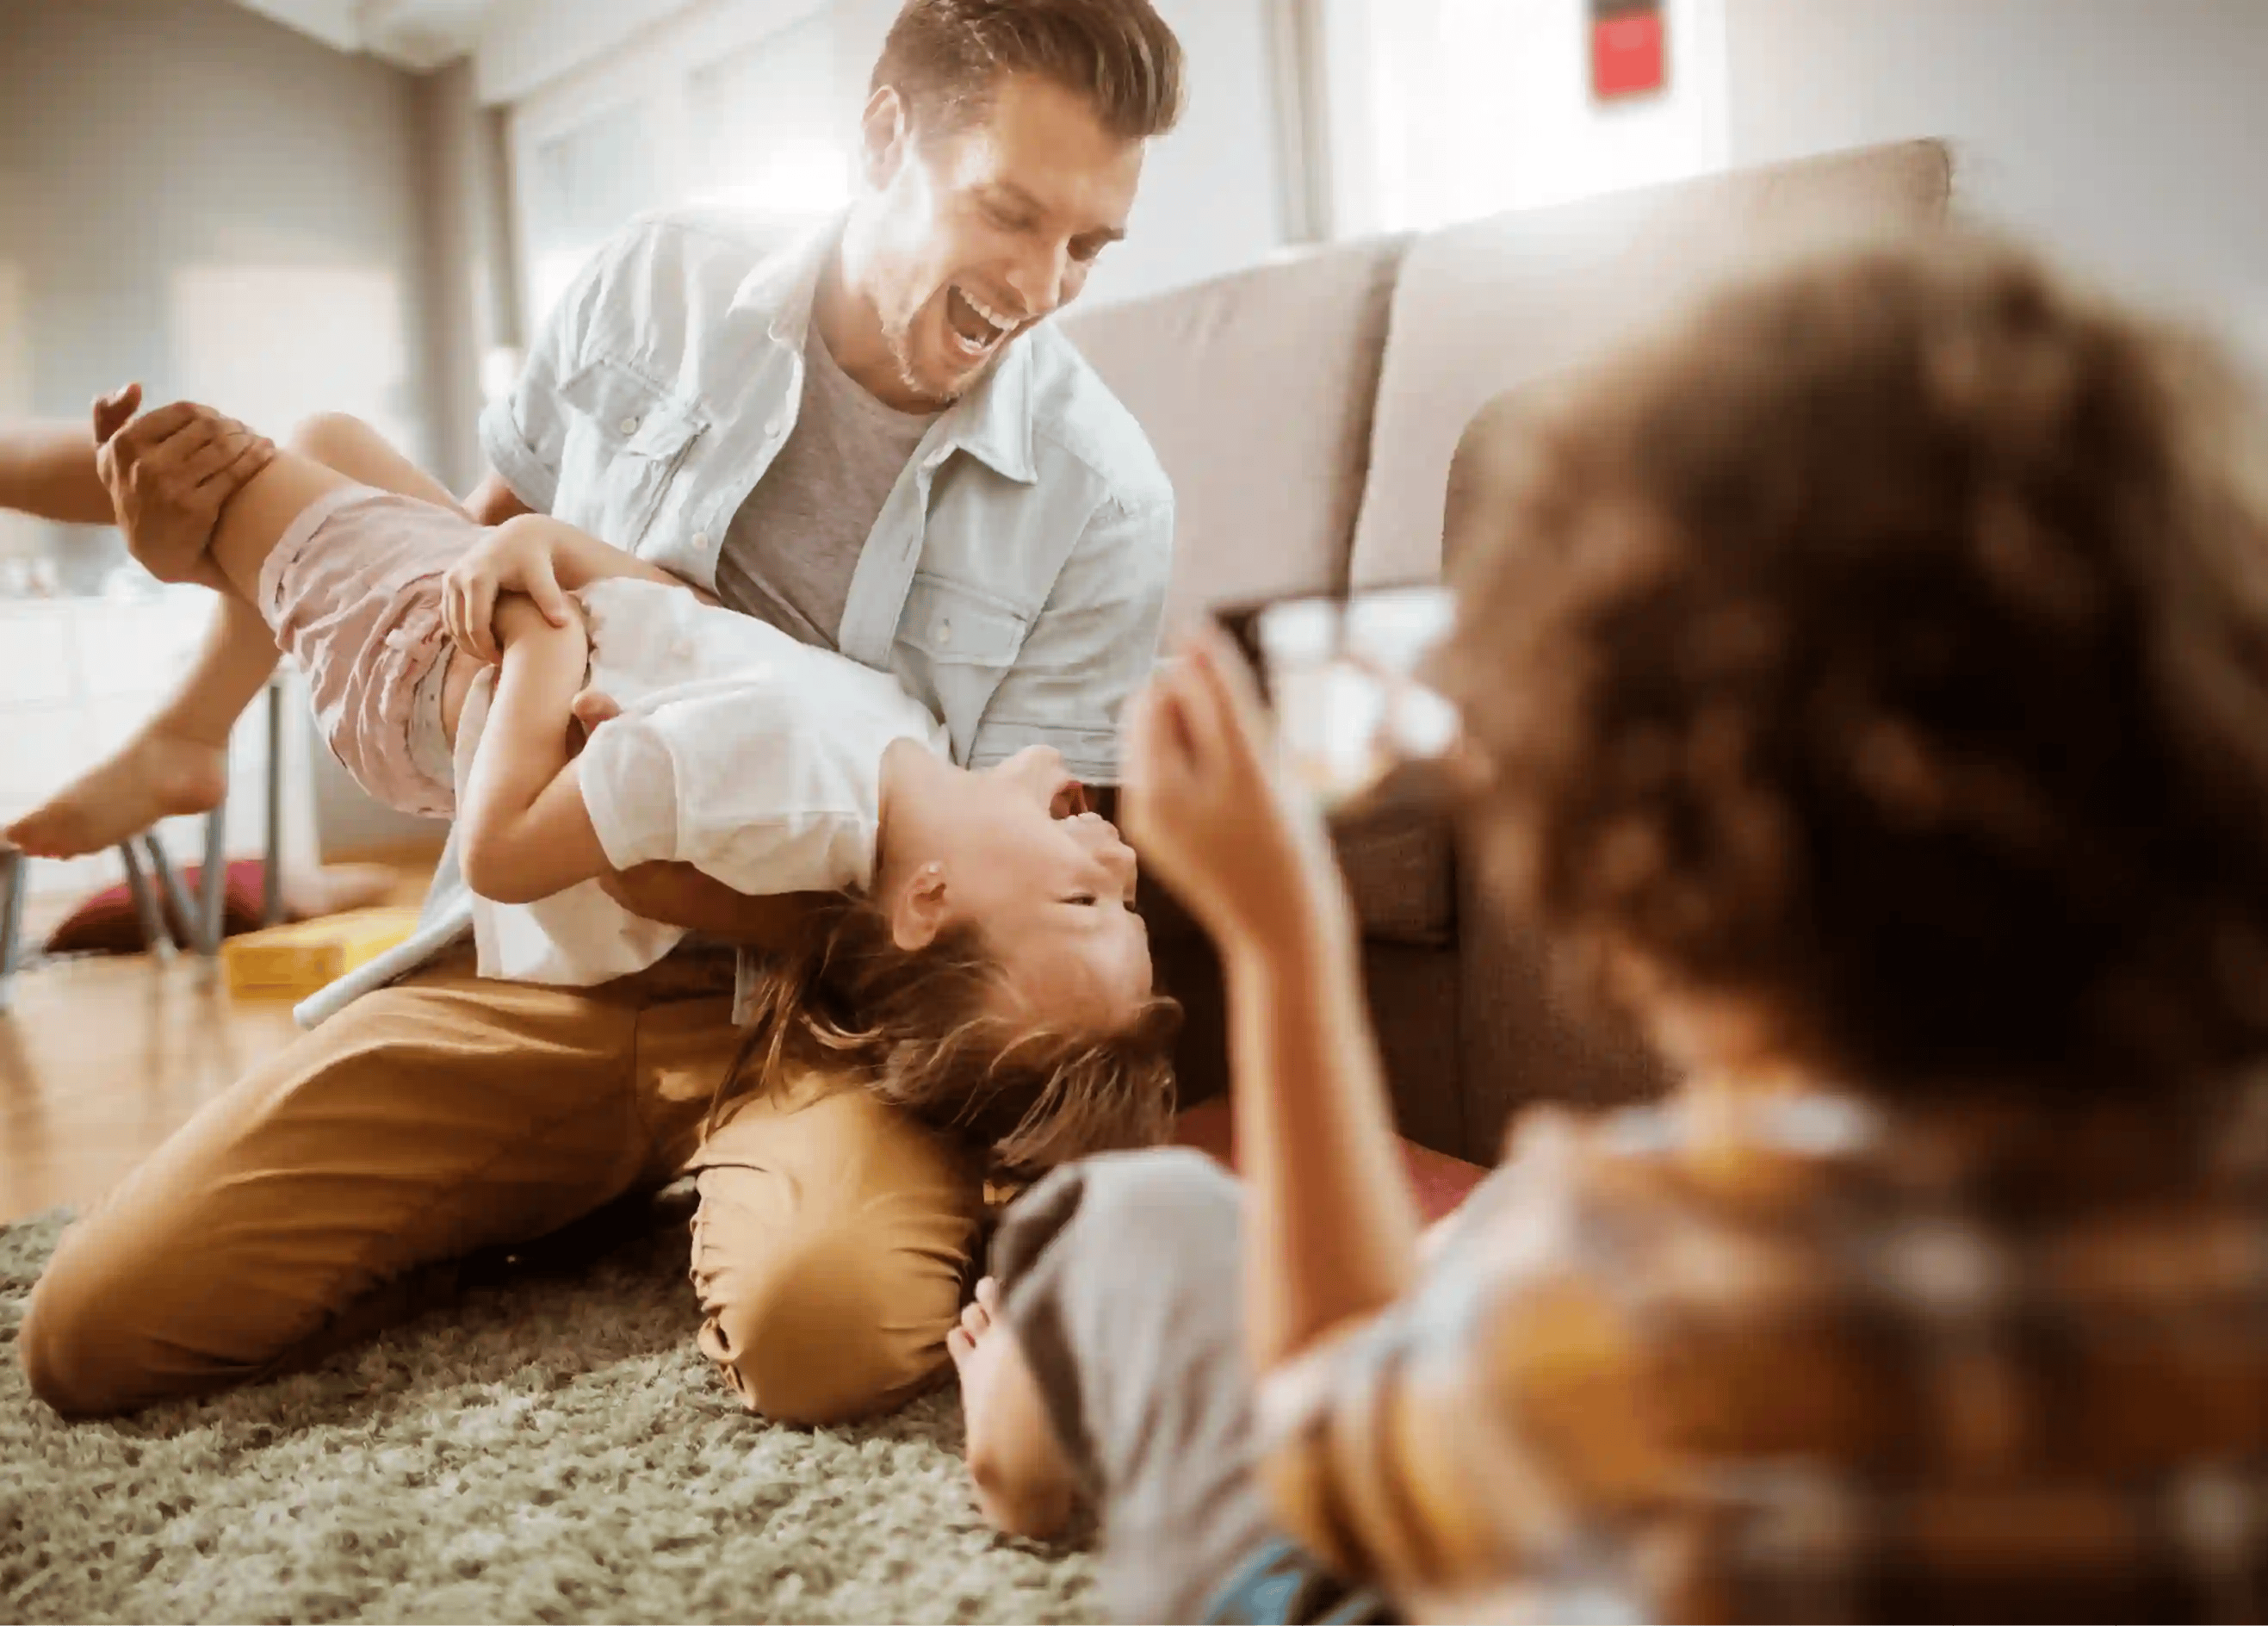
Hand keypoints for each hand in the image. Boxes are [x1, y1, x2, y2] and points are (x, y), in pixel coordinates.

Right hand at [91, 384, 274, 585]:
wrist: (153, 550)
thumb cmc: (134, 495)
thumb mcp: (108, 458)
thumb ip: (109, 418)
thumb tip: (134, 386)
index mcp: (125, 443)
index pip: (184, 411)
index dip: (210, 412)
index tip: (221, 420)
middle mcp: (145, 463)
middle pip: (209, 428)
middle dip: (233, 426)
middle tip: (246, 431)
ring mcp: (171, 487)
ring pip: (225, 448)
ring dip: (249, 439)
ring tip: (258, 440)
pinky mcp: (197, 509)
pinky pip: (235, 473)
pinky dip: (257, 457)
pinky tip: (268, 451)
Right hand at [441, 517, 575, 663]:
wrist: (522, 536)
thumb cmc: (536, 559)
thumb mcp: (543, 576)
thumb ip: (550, 598)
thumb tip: (562, 624)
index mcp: (478, 577)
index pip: (475, 625)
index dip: (487, 648)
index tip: (502, 661)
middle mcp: (458, 577)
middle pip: (459, 627)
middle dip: (475, 649)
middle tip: (495, 662)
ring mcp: (449, 578)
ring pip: (450, 624)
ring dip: (465, 643)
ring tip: (490, 654)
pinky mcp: (448, 581)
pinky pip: (448, 616)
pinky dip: (460, 631)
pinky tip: (482, 640)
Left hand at [1121, 627, 1347, 955]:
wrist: (1289, 937)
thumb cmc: (1285, 850)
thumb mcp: (1255, 764)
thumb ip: (1220, 695)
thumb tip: (1189, 629)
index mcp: (1154, 783)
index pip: (1161, 691)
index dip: (1204, 680)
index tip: (1241, 707)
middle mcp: (1145, 803)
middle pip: (1163, 717)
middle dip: (1205, 713)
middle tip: (1252, 753)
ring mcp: (1160, 824)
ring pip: (1178, 746)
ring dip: (1213, 740)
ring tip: (1254, 782)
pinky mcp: (1176, 840)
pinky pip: (1186, 780)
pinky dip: (1215, 773)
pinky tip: (1248, 803)